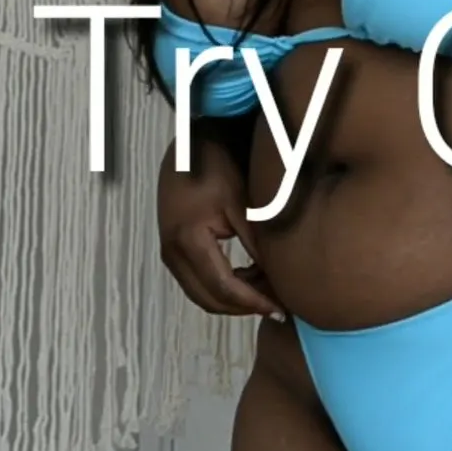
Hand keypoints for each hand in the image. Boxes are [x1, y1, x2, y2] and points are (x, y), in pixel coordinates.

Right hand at [157, 139, 283, 317]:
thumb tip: (280, 283)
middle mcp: (171, 250)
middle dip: (244, 307)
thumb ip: (258, 245)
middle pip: (208, 298)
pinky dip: (224, 285)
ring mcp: (168, 249)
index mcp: (188, 238)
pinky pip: (197, 280)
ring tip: (268, 290)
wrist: (193, 140)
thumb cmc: (221, 164)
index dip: (254, 303)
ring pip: (201, 293)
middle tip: (279, 306)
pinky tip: (250, 275)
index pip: (224, 287)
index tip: (283, 310)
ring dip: (234, 298)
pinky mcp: (172, 245)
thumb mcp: (244, 204)